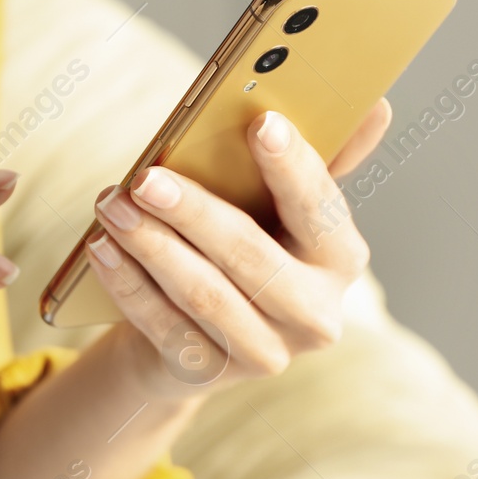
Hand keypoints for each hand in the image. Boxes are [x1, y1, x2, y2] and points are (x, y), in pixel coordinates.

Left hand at [85, 100, 390, 396]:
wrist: (204, 333)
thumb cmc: (249, 245)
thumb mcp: (283, 207)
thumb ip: (321, 159)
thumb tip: (376, 103)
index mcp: (341, 259)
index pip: (319, 208)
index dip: (292, 166)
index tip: (261, 123)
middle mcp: (315, 315)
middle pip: (250, 255)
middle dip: (193, 213)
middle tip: (146, 179)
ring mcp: (265, 352)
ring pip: (201, 293)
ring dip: (150, 245)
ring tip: (113, 205)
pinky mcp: (211, 375)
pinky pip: (162, 324)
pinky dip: (128, 283)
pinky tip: (101, 248)